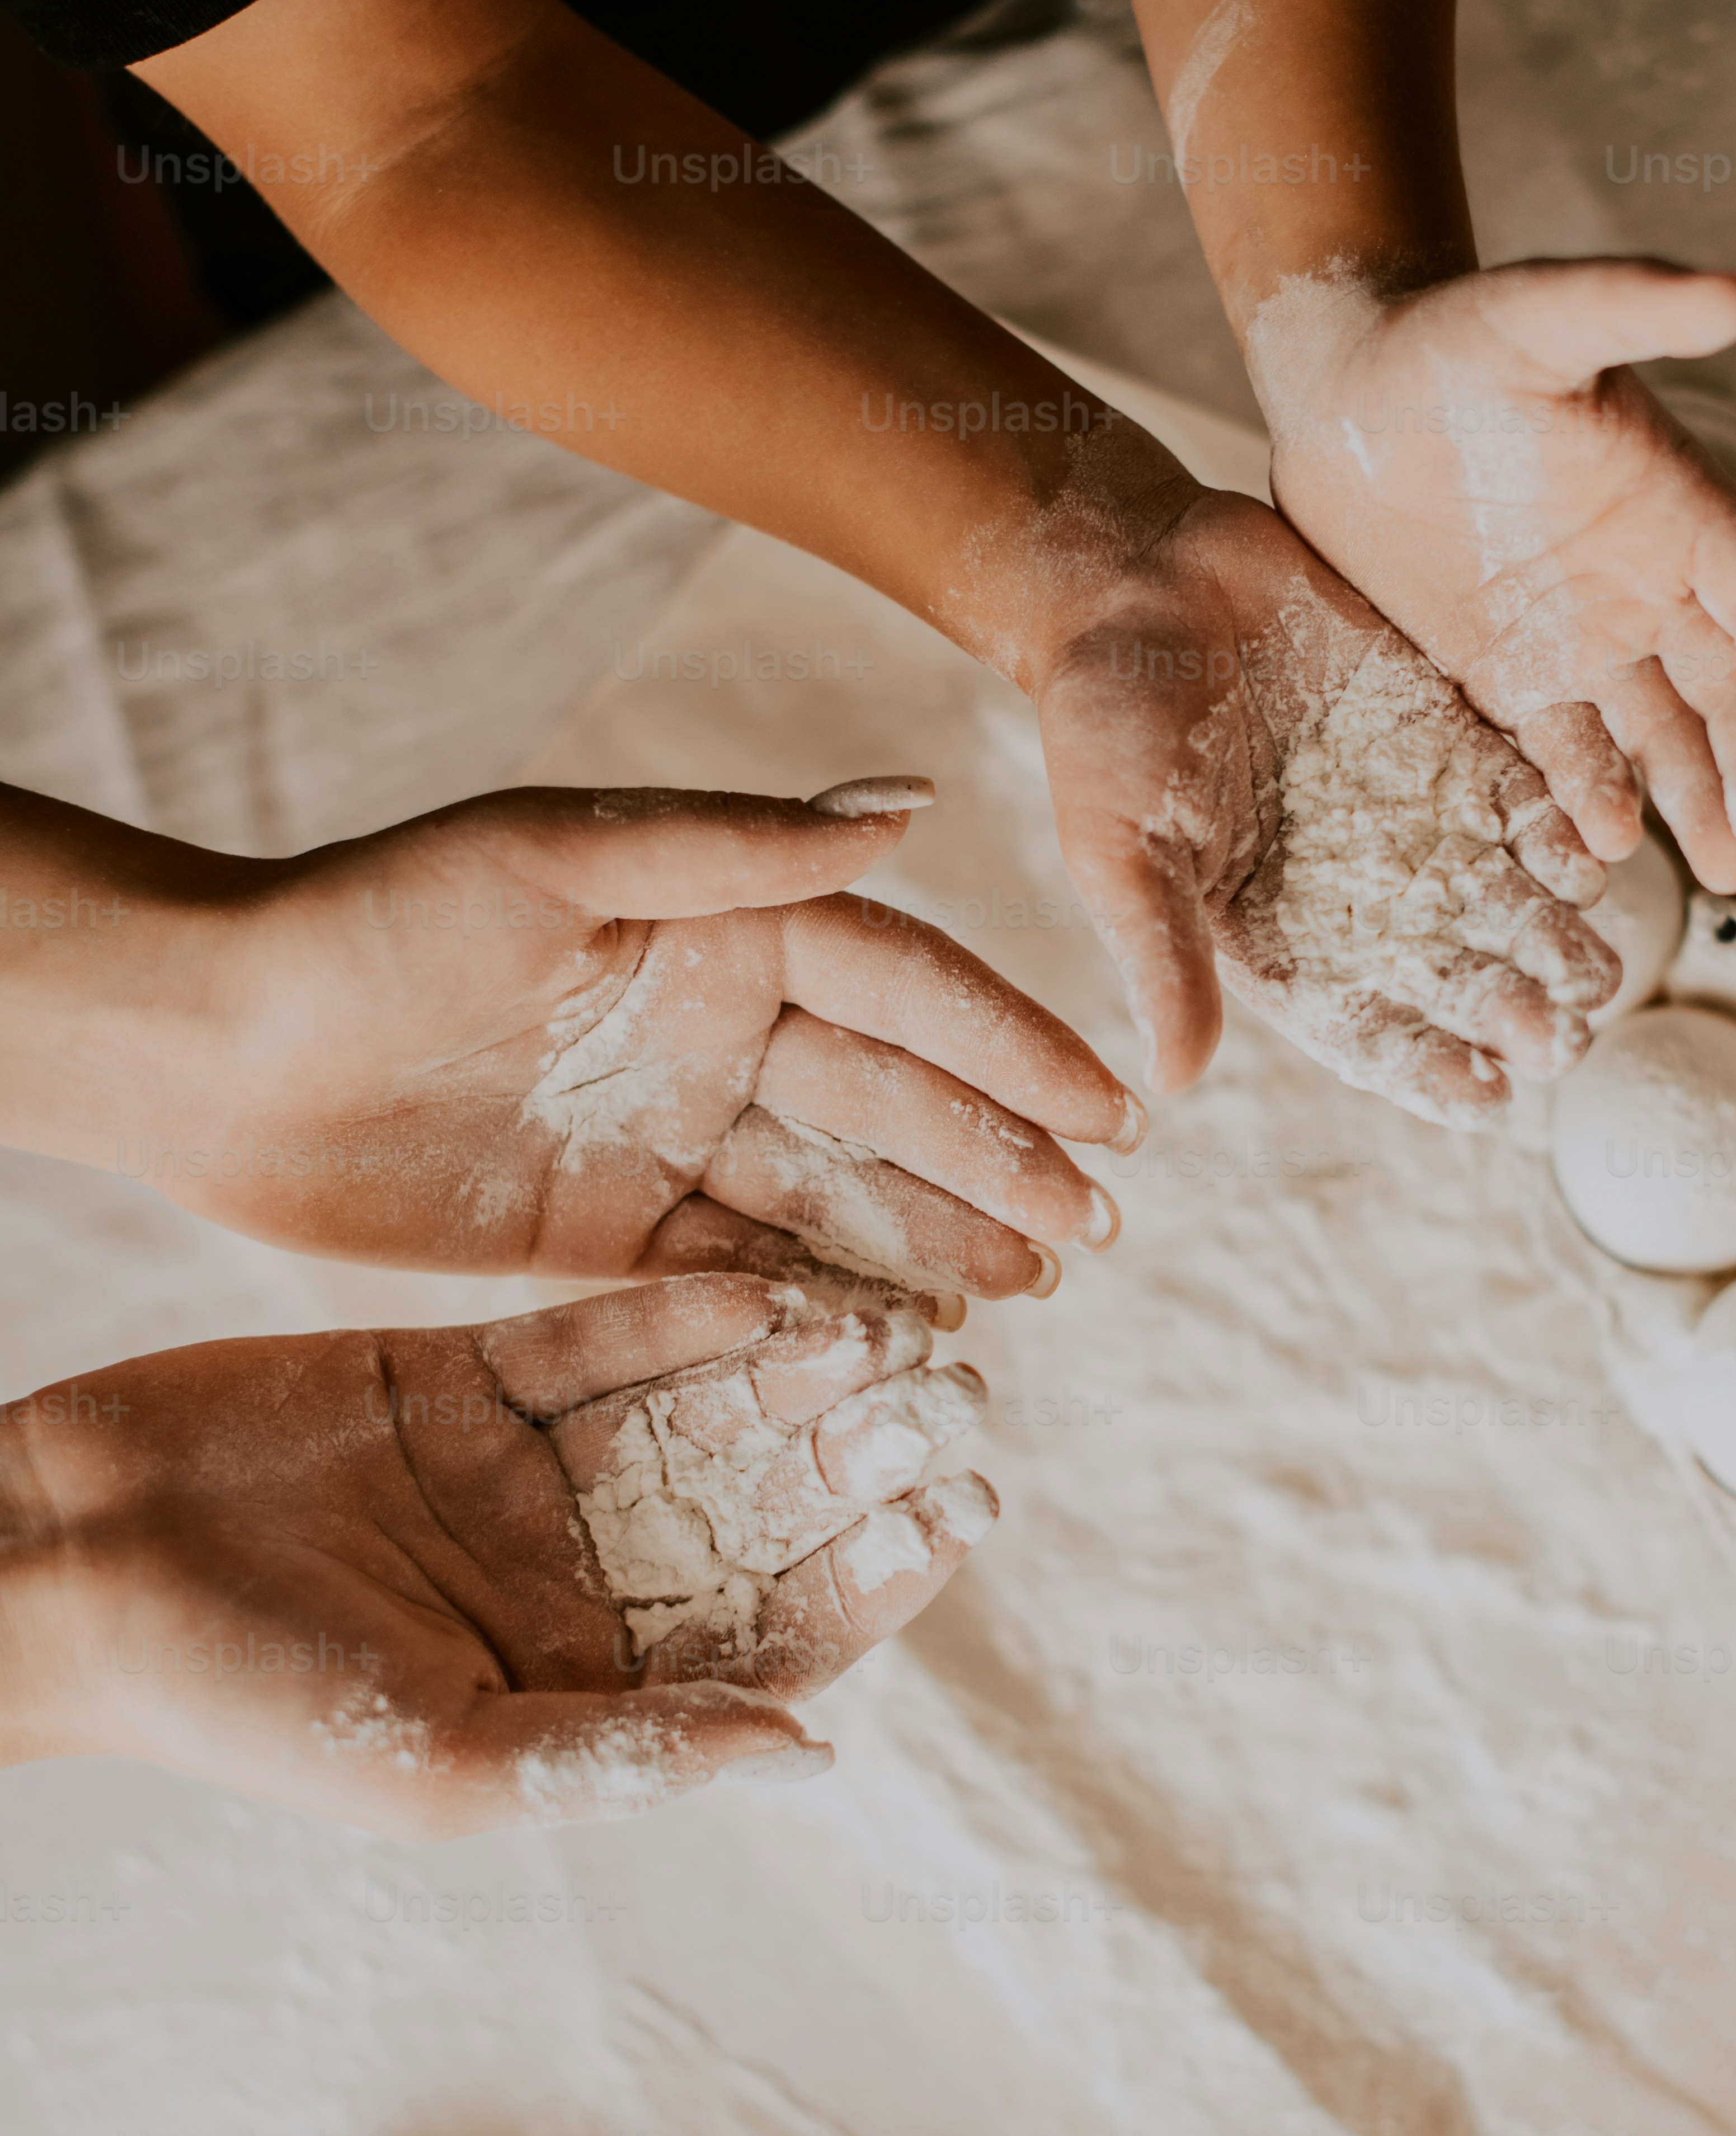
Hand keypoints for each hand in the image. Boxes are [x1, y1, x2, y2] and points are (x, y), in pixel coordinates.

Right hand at [0, 1276, 993, 1833]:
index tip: (957, 1514)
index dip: (870, 1578)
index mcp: (585, 1680)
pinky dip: (687, 1314)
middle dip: (855, 1464)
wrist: (72, 1563)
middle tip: (954, 1406)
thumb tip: (810, 1754)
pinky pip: (604, 1339)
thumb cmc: (242, 1701)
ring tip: (892, 1334)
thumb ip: (630, 1750)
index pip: (769, 1632)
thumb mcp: (449, 1762)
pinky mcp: (472, 1375)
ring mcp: (528, 1470)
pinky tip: (774, 1289)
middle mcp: (575, 1573)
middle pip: (754, 1513)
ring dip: (793, 1378)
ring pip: (697, 1415)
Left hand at [31, 784, 1140, 1303]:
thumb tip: (917, 805)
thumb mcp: (560, 857)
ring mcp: (674, 1132)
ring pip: (840, 1192)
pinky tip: (916, 1330)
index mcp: (722, 924)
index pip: (906, 985)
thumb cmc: (376, 921)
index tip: (1114, 1104)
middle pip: (894, 1098)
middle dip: (1005, 1157)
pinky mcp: (616, 1229)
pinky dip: (831, 1299)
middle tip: (1101, 1225)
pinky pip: (750, 1270)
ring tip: (1040, 1283)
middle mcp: (718, 1026)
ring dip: (943, 1234)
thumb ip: (740, 845)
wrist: (221, 1049)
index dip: (1013, 1045)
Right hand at [1028, 484, 1618, 1116]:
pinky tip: (1593, 857)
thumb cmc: (1104, 723)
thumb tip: (1171, 1081)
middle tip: (1564, 1035)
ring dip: (1560, 938)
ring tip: (1597, 963)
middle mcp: (1360, 897)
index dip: (1431, 1071)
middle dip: (1519, 1013)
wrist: (1140, 579)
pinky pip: (1526, 798)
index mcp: (1283, 942)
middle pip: (1460, 978)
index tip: (1487, 1093)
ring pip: (1510, 901)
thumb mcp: (1119, 847)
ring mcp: (1412, 819)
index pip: (1371, 1033)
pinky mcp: (1448, 739)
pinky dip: (1563, 830)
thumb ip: (1161, 955)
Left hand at [1250, 259, 1735, 892]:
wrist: (1342, 393)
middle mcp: (1648, 587)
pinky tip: (1606, 848)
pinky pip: (1564, 753)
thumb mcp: (1537, 314)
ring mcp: (1583, 642)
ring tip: (1730, 867)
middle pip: (1729, 690)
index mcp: (1680, 509)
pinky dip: (1588, 799)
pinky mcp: (1511, 680)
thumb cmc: (1447, 340)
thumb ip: (1631, 306)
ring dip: (1697, 800)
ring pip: (1663, 736)